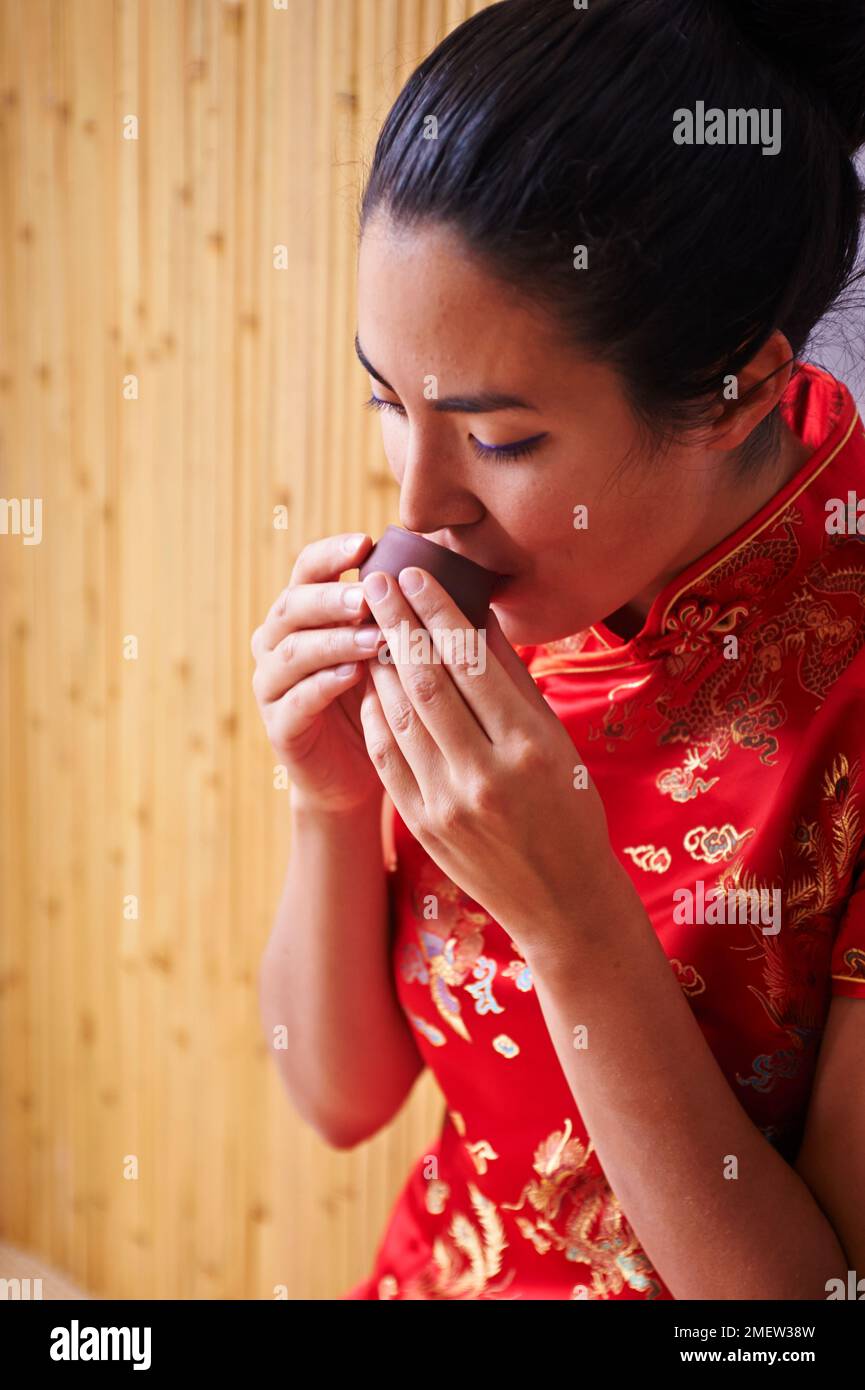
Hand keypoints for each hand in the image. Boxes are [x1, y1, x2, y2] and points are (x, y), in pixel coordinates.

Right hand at [250, 533, 388, 814]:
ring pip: (293, 651)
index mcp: (303, 612)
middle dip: (332, 597)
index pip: (307, 568)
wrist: (359, 773)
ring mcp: (273, 684)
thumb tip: (444, 563)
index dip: (332, 554)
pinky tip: (354, 675)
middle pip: (293, 605)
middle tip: (369, 596)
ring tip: (374, 637)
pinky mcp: (280, 725)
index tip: (366, 543)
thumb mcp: (391, 648)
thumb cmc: (383, 698)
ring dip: (334, 640)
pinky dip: (324, 684)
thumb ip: (398, 610)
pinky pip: (297, 699)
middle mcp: (277, 641)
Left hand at [357, 565, 624, 953]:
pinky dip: (375, 715)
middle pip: (428, 680)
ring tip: (368, 625)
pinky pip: (388, 757)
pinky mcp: (422, 825)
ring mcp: (448, 802)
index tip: (415, 575)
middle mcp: (485, 772)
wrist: (561, 899)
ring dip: (380, 663)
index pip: (471, 661)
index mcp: (529, 745)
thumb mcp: (557, 741)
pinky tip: (370, 683)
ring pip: (401, 715)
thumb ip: (515, 681)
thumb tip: (477, 616)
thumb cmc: (569, 809)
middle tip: (376, 582)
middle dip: (398, 624)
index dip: (437, 611)